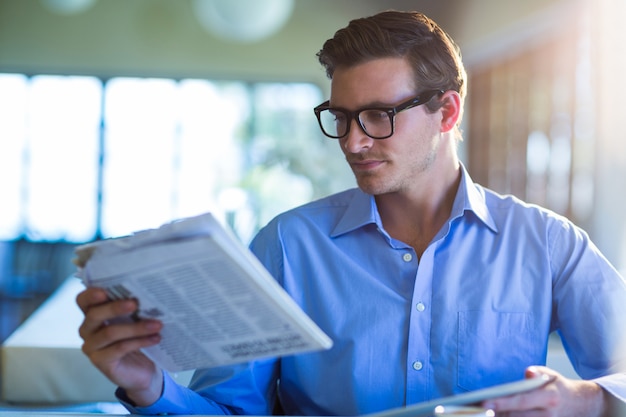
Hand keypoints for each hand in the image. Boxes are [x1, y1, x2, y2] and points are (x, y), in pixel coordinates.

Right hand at [76, 287, 163, 405]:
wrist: (144, 369)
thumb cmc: (138, 338)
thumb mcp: (136, 319)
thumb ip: (134, 306)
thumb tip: (149, 292)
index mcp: (93, 314)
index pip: (83, 300)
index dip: (90, 295)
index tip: (104, 291)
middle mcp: (88, 330)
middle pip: (94, 315)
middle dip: (115, 308)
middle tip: (135, 303)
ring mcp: (92, 347)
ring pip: (110, 333)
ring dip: (136, 327)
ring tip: (157, 324)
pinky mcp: (100, 362)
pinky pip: (119, 349)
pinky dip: (139, 342)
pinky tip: (155, 338)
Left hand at [481, 366, 607, 416]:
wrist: (580, 404)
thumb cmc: (558, 386)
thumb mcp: (550, 374)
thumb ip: (537, 372)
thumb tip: (528, 373)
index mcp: (549, 397)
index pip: (521, 401)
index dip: (502, 403)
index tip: (484, 403)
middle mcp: (548, 415)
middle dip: (496, 415)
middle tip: (476, 411)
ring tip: (480, 414)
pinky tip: (496, 416)